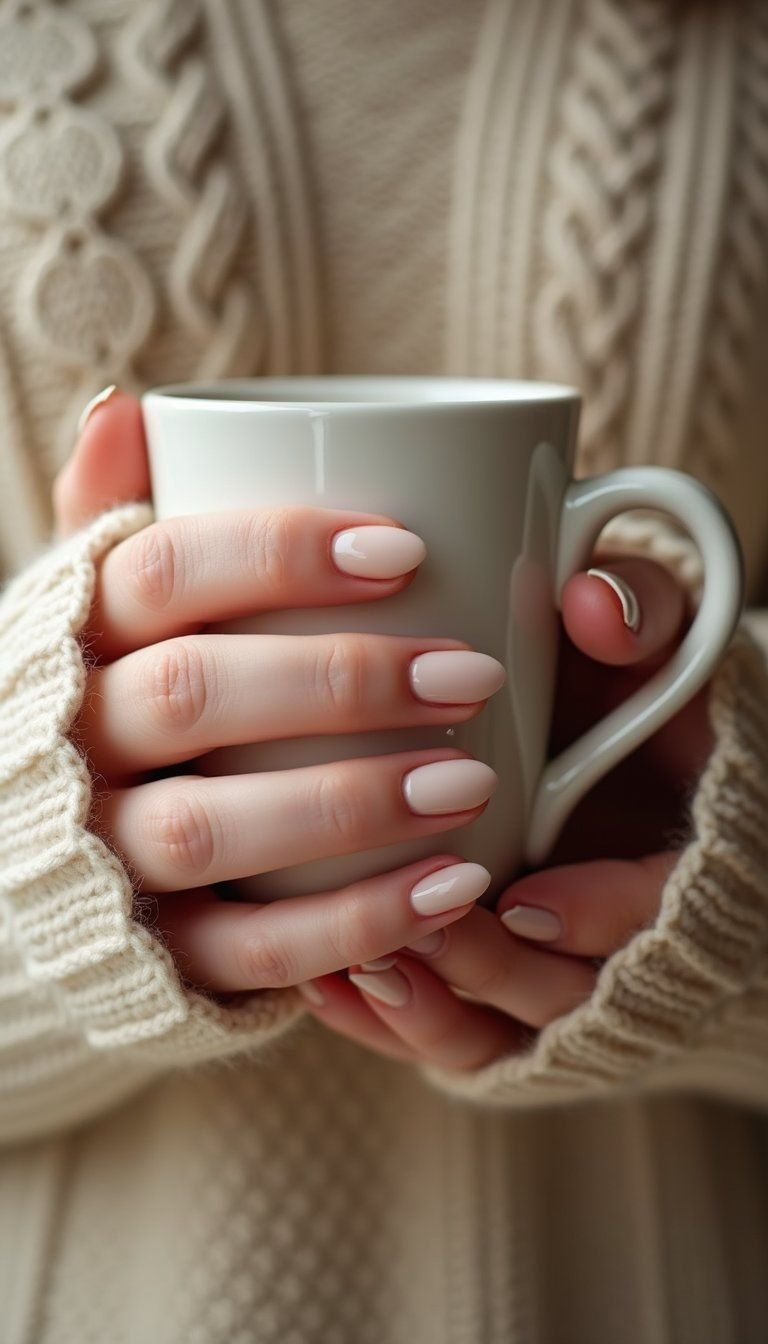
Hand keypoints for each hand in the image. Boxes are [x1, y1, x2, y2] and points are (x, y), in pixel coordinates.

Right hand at [54, 392, 509, 998]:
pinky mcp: (155, 953)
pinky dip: (350, 924)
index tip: (407, 551)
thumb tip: (129, 407)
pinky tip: (450, 887)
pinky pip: (245, 950)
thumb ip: (118, 513)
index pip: (162, 571)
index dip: (280, 553)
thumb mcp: (98, 602)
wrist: (45, 849)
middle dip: (339, 682)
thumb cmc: (108, 695)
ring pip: (210, 829)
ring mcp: (108, 854)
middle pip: (192, 695)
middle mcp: (75, 741)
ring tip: (474, 784)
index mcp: (76, 635)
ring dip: (348, 805)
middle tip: (473, 674)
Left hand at [293, 557, 712, 1068]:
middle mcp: (614, 930)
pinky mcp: (488, 982)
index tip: (526, 898)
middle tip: (418, 928)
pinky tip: (327, 987)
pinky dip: (393, 1020)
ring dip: (431, 1008)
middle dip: (493, 970)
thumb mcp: (646, 641)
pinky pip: (451, 1032)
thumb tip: (593, 602)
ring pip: (499, 1026)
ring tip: (359, 963)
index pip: (658, 908)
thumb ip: (644, 615)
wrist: (603, 738)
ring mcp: (548, 964)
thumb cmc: (622, 686)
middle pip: (565, 994)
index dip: (600, 914)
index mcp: (673, 850)